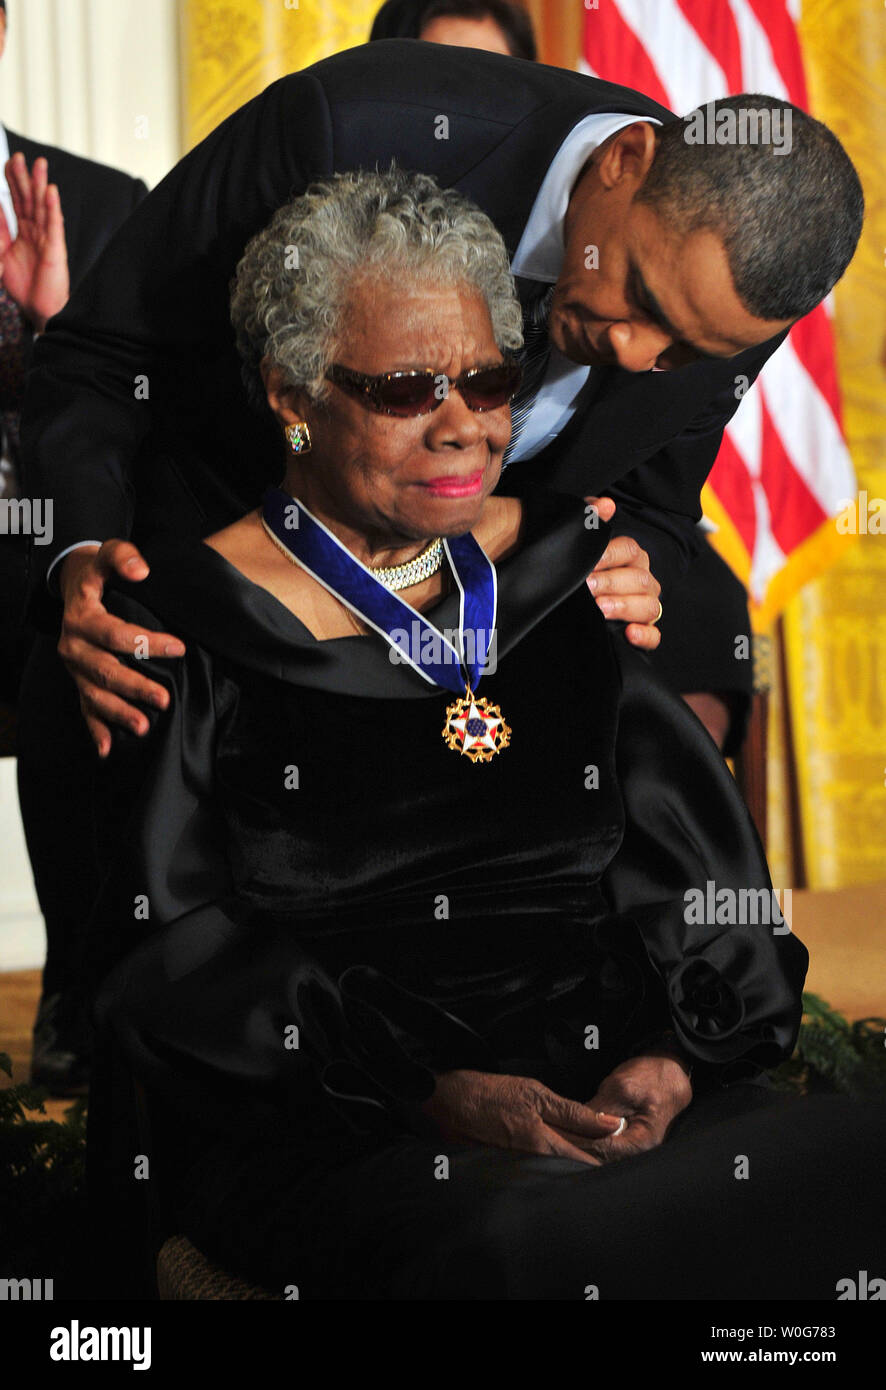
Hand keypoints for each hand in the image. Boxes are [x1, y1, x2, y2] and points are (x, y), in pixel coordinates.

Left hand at [0, 153, 69, 330]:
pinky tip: (51, 192)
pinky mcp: (55, 250)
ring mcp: (46, 240)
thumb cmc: (23, 287)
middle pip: (28, 200)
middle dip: (23, 178)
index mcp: (22, 233)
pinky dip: (53, 208)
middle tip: (18, 156)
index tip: (7, 163)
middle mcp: (34, 233)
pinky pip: (54, 226)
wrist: (38, 310)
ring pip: (41, 207)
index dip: (11, 183)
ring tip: (38, 164)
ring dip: (40, 185)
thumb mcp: (1, 256)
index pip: (15, 202)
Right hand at [57, 542, 185, 757]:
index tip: (179, 647)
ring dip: (118, 713)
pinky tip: (108, 750)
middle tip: (165, 699)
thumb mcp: (107, 554)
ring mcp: (75, 667)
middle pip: (105, 670)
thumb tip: (142, 569)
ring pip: (95, 695)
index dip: (146, 642)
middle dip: (135, 687)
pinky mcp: (78, 681)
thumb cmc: (97, 573)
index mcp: (82, 616)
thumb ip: (123, 556)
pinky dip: (95, 730)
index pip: (116, 633)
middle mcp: (74, 645)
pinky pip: (85, 708)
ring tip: (144, 727)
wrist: (72, 586)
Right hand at [420, 1068, 624, 1165]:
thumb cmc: (490, 1093)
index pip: (588, 1166)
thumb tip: (612, 1124)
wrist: (447, 1102)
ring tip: (582, 1153)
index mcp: (544, 1145)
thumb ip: (575, 1113)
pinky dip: (550, 1166)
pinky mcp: (508, 1171)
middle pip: (574, 1173)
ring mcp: (520, 1170)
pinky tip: (554, 1155)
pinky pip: (538, 1172)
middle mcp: (534, 1164)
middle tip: (606, 1155)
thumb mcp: (536, 1093)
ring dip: (572, 1166)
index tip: (623, 1156)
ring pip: (557, 1173)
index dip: (607, 1163)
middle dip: (592, 1167)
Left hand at [550, 1054, 691, 1165]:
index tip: (553, 1134)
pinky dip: (587, 1139)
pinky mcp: (627, 1139)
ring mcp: (633, 1147)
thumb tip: (575, 1126)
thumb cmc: (650, 1076)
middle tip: (548, 1137)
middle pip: (600, 1156)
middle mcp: (639, 1151)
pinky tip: (569, 1133)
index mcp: (642, 1141)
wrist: (671, 1069)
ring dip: (578, 1144)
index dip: (576, 1142)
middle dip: (574, 1146)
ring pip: (600, 1152)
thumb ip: (600, 1109)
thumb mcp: (622, 1088)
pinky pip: (604, 1144)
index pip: (602, 1150)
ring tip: (553, 1136)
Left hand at [584, 496, 661, 649]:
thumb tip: (606, 504)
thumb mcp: (576, 539)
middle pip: (639, 579)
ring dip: (625, 607)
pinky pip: (654, 636)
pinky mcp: (641, 632)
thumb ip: (589, 517)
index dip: (610, 555)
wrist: (559, 600)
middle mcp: (641, 580)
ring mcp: (644, 606)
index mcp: (629, 557)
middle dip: (612, 583)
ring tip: (600, 609)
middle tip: (588, 588)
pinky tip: (629, 634)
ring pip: (649, 606)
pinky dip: (645, 636)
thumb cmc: (574, 565)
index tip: (588, 563)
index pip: (630, 551)